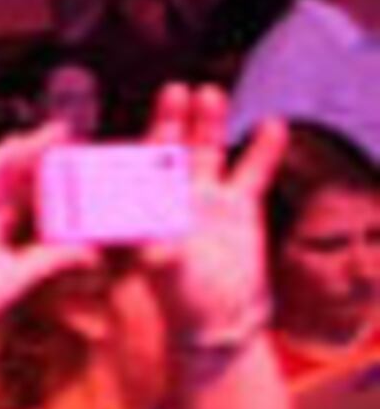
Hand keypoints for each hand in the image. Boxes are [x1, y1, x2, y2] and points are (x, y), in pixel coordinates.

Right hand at [0, 125, 99, 348]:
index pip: (30, 201)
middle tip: (70, 137)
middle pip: (17, 180)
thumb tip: (93, 253)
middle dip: (42, 159)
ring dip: (25, 152)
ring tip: (52, 133)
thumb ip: (54, 259)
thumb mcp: (21, 275)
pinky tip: (16, 145)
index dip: (54, 183)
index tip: (82, 168)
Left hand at [140, 85, 283, 344]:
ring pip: (208, 151)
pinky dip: (263, 151)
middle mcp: (171, 195)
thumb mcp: (166, 274)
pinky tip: (273, 125)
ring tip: (210, 92)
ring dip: (209, 123)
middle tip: (173, 90)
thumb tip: (152, 245)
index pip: (136, 170)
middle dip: (171, 121)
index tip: (138, 125)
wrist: (221, 318)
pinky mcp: (239, 204)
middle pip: (171, 149)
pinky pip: (251, 172)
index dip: (135, 147)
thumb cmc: (182, 300)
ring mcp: (205, 196)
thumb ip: (159, 254)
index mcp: (145, 209)